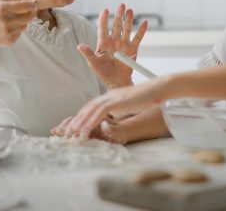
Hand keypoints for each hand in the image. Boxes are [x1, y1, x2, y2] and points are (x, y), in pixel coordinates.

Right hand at [0, 0, 37, 47]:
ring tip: (12, 20)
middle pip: (29, 16)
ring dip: (22, 22)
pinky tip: (8, 29)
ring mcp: (8, 32)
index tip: (34, 3)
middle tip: (29, 11)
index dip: (32, 4)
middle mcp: (5, 21)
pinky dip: (17, 30)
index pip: (25, 6)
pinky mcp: (10, 40)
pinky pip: (20, 33)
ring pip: (25, 25)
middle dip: (30, 12)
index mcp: (1, 8)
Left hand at [51, 78, 167, 138]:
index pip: (92, 106)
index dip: (82, 117)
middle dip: (76, 122)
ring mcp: (112, 97)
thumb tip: (119, 115)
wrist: (158, 89)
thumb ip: (123, 108)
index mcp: (112, 96)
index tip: (75, 129)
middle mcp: (109, 95)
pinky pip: (99, 112)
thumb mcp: (132, 104)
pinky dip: (90, 121)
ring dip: (79, 123)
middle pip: (87, 108)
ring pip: (90, 110)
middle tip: (67, 135)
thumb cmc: (149, 97)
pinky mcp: (117, 101)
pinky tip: (84, 131)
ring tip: (71, 136)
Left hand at [78, 4, 147, 87]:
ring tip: (130, 10)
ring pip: (126, 29)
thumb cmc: (103, 72)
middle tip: (121, 5)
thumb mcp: (93, 63)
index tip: (105, 10)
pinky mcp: (132, 50)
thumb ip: (88, 54)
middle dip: (118, 15)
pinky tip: (144, 22)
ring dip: (128, 20)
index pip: (102, 28)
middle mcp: (114, 41)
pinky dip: (141, 31)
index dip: (103, 18)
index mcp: (103, 43)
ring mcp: (123, 44)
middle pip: (116, 25)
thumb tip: (79, 46)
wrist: (116, 81)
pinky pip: (137, 38)